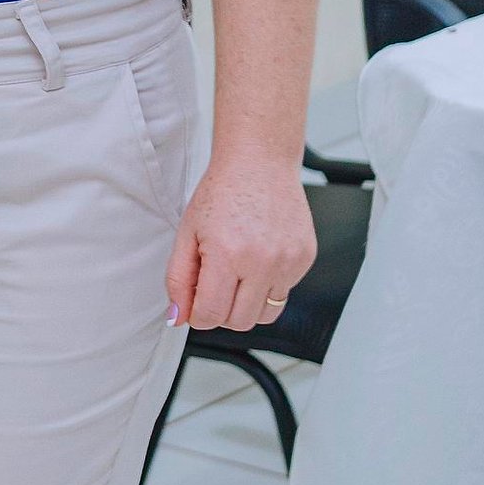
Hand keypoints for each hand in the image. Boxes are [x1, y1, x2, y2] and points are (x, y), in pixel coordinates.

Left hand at [164, 158, 316, 332]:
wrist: (260, 161)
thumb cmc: (222, 192)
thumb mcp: (187, 233)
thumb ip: (178, 279)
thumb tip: (178, 316)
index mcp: (227, 254)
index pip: (210, 315)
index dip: (197, 314)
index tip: (196, 301)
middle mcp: (262, 262)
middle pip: (238, 322)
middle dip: (221, 312)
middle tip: (215, 284)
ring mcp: (288, 262)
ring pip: (265, 315)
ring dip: (246, 304)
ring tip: (237, 274)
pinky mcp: (305, 259)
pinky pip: (283, 293)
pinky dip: (268, 286)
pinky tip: (258, 258)